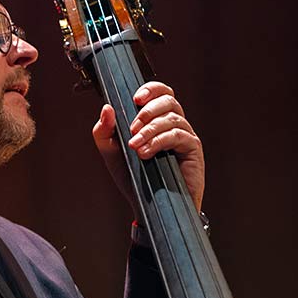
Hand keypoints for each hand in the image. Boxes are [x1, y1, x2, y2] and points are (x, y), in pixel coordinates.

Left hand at [92, 81, 204, 221]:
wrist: (148, 207)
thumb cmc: (134, 178)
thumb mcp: (112, 153)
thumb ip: (105, 131)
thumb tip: (106, 108)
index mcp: (157, 120)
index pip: (161, 93)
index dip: (151, 89)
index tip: (135, 98)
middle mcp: (173, 124)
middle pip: (169, 100)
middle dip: (148, 110)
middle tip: (132, 127)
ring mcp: (185, 136)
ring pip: (173, 118)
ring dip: (150, 129)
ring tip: (135, 145)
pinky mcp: (192, 150)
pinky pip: (179, 135)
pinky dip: (160, 141)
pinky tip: (146, 153)